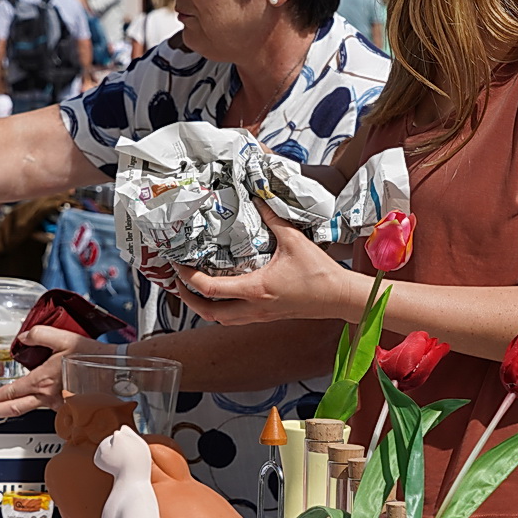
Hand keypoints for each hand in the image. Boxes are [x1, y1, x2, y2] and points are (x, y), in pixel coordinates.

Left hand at [0, 328, 114, 418]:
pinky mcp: (69, 407)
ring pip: (29, 410)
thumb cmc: (93, 357)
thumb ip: (40, 334)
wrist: (116, 371)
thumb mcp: (64, 338)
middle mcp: (48, 397)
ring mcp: (58, 405)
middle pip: (14, 409)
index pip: (11, 393)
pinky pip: (47, 409)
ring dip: (11, 410)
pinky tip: (31, 402)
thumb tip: (24, 337)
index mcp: (43, 381)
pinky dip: (35, 407)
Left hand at [172, 205, 360, 326]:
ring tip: (194, 288)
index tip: (178, 265)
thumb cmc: (320, 273)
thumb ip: (273, 218)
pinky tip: (222, 293)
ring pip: (220, 320)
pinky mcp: (267, 316)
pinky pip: (235, 318)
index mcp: (256, 289)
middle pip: (209, 313)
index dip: (189, 279)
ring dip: (203, 307)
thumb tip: (257, 197)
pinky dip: (221, 309)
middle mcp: (253, 308)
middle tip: (177, 281)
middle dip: (188, 299)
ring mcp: (260, 315)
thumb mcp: (294, 241)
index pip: (211, 289)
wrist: (340, 298)